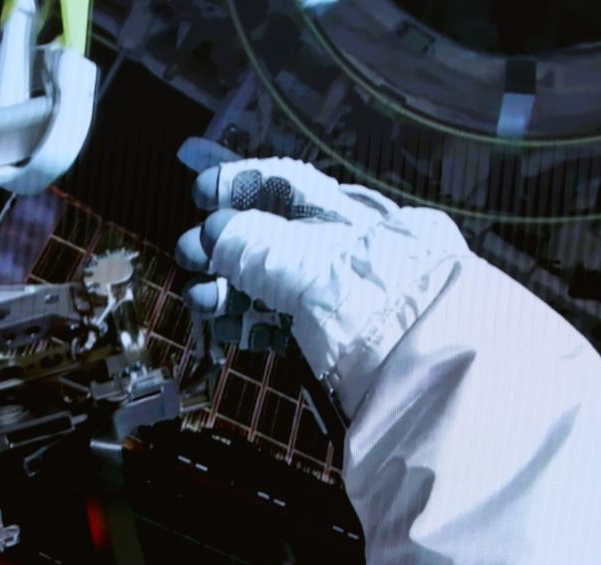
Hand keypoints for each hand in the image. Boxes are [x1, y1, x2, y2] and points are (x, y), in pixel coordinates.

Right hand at [175, 157, 470, 413]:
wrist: (416, 352)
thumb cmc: (364, 290)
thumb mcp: (299, 257)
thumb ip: (251, 244)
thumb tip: (213, 234)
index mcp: (331, 211)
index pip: (277, 180)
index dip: (234, 176)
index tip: (195, 175)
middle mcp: (326, 245)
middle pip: (261, 234)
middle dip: (218, 241)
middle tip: (185, 251)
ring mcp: (323, 290)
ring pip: (261, 280)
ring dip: (224, 287)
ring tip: (197, 298)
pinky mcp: (321, 330)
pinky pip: (274, 319)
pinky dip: (244, 321)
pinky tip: (220, 327)